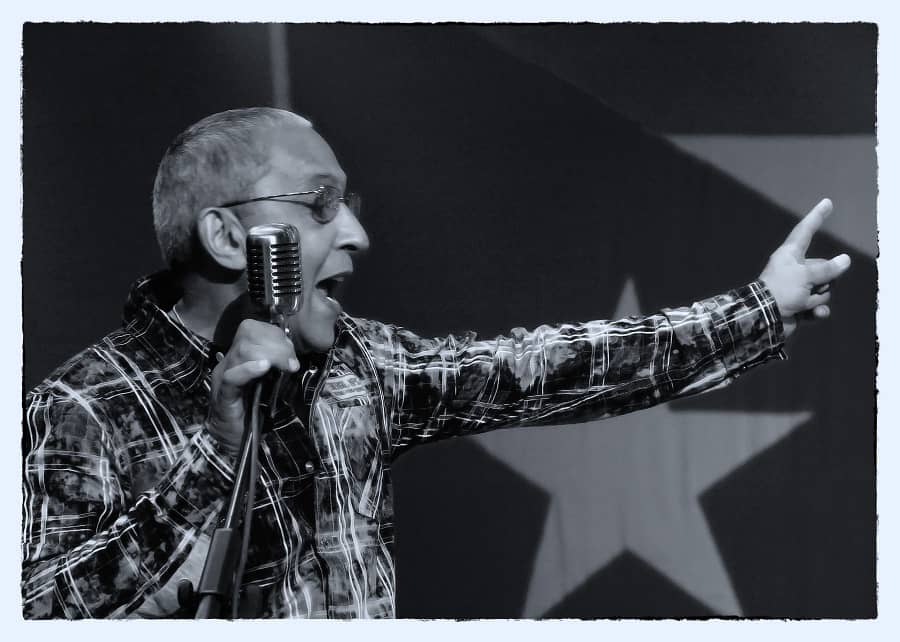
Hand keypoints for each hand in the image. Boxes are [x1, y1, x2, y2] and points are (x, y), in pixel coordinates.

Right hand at [207, 319, 299, 455]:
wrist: (233, 439)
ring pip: (242, 351)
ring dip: (271, 355)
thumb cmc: (254, 409)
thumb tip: (292, 353)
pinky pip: (232, 376)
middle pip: (248, 334)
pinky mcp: (223, 395)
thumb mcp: (271, 381)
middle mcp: (228, 361)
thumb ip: (277, 365)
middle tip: (292, 364)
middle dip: (277, 344)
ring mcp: (223, 376)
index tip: (291, 353)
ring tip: (286, 368)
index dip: (274, 334)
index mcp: (239, 355)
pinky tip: (264, 368)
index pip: (251, 328)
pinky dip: (249, 369)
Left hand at [759, 198, 851, 337]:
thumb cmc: (781, 290)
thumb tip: (844, 260)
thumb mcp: (806, 276)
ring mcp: (797, 287)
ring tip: (802, 302)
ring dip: (818, 298)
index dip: (816, 217)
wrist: (765, 319)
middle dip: (824, 281)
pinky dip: (817, 311)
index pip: (805, 231)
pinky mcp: (799, 305)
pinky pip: (819, 305)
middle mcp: (794, 268)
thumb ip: (827, 268)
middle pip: (824, 268)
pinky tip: (812, 314)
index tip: (826, 203)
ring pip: (824, 288)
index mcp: (790, 255)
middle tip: (809, 289)